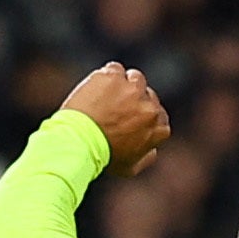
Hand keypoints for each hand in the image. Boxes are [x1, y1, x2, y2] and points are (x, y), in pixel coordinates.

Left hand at [62, 62, 170, 176]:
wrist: (80, 142)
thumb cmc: (104, 158)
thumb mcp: (130, 167)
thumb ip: (146, 156)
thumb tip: (153, 148)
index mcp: (158, 127)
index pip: (158, 114)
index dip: (142, 114)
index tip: (129, 117)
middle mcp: (150, 105)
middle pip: (146, 94)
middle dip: (133, 99)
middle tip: (114, 108)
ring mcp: (132, 89)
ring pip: (134, 78)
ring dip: (123, 85)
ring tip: (106, 96)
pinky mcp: (114, 77)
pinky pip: (114, 70)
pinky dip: (106, 77)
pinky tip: (96, 89)